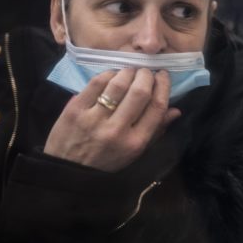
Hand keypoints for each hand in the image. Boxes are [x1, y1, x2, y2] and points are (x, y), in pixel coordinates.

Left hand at [43, 68, 180, 171]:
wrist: (67, 171)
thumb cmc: (106, 162)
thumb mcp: (134, 153)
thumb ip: (156, 131)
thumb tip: (175, 110)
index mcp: (135, 142)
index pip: (157, 107)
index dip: (164, 86)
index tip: (163, 75)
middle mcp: (117, 130)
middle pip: (140, 92)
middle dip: (146, 75)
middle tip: (146, 71)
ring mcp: (94, 119)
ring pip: (118, 84)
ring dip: (128, 72)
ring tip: (130, 71)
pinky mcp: (75, 110)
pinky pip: (96, 83)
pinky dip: (108, 74)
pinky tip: (112, 76)